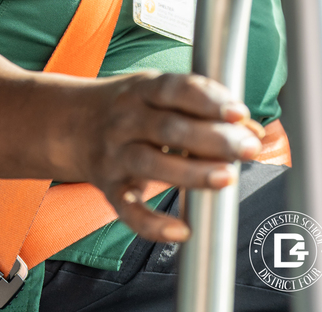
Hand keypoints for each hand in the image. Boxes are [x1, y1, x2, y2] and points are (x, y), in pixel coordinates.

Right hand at [71, 71, 262, 241]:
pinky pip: (129, 210)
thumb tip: (252, 129)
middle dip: (211, 138)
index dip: (207, 100)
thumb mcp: (158, 93)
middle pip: (169, 128)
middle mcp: (125, 119)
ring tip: (226, 178)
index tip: (238, 113)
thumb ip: (203, 107)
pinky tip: (181, 231)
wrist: (69, 123)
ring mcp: (114, 154)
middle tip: (247, 148)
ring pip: (152, 164)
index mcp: (141, 89)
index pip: (174, 89)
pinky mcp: (109, 188)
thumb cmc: (129, 106)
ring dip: (191, 172)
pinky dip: (153, 224)